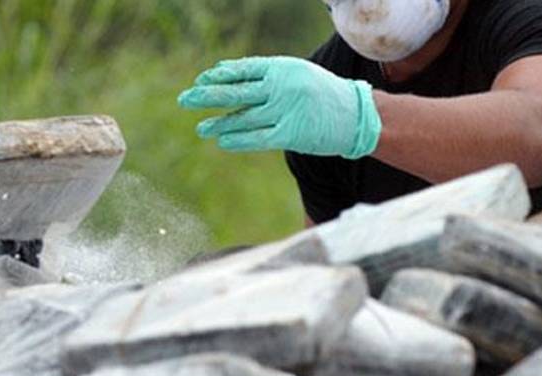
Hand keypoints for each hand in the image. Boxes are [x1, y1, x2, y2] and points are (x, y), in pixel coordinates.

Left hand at [178, 56, 381, 158]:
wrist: (355, 115)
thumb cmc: (321, 93)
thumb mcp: (295, 73)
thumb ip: (263, 74)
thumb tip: (223, 71)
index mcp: (281, 68)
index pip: (241, 71)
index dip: (218, 77)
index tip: (200, 81)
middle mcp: (280, 88)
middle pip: (235, 93)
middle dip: (207, 96)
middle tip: (185, 99)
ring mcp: (284, 111)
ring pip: (242, 118)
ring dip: (219, 124)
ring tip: (201, 128)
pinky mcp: (290, 134)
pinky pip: (256, 138)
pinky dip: (237, 139)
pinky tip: (222, 141)